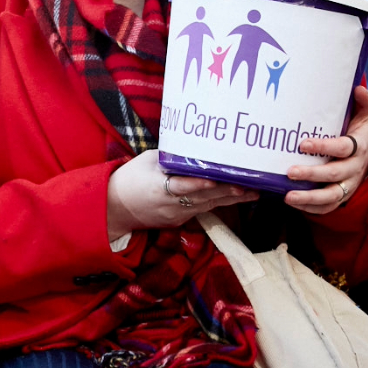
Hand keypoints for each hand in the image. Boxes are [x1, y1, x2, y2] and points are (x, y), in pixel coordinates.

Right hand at [106, 150, 258, 238]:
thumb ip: (170, 157)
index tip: (215, 181)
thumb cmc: (129, 178)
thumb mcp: (146, 161)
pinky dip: (217, 204)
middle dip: (228, 192)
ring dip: (230, 199)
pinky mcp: (179, 220)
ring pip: (208, 206)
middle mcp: (170, 204)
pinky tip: (234, 198)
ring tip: (252, 193)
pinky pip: (201, 210)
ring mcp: (176, 215)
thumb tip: (194, 147)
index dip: (198, 185)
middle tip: (251, 185)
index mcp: (157, 187)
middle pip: (203, 198)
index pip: (181, 186)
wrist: (114, 207)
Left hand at [284, 85, 367, 214]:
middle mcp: (354, 169)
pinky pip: (327, 208)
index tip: (303, 143)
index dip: (324, 147)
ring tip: (288, 196)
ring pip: (331, 196)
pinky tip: (292, 203)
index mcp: (359, 147)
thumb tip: (358, 88)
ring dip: (309, 198)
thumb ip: (363, 103)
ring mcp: (348, 185)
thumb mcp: (364, 117)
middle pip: (334, 174)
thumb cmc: (358, 133)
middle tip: (290, 171)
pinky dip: (311, 208)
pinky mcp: (341, 197)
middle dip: (312, 174)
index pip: (343, 148)